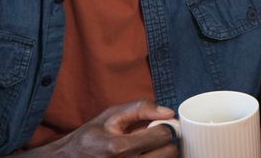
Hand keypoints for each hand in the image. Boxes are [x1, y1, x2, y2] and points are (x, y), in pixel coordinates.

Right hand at [27, 99, 177, 156]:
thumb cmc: (90, 138)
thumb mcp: (110, 116)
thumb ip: (140, 109)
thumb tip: (168, 112)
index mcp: (119, 148)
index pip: (162, 136)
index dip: (163, 127)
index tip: (156, 126)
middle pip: (170, 153)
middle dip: (165, 142)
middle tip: (152, 138)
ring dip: (161, 154)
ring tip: (146, 148)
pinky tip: (144, 155)